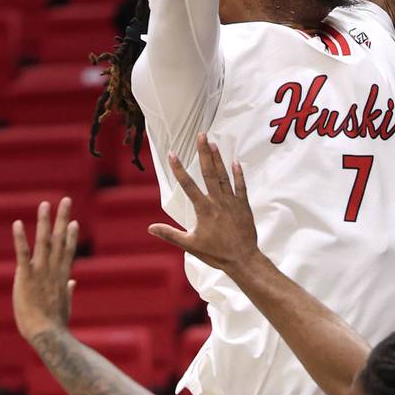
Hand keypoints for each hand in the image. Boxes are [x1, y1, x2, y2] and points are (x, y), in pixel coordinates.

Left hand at [12, 198, 78, 341]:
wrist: (47, 334)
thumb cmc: (55, 324)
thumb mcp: (65, 305)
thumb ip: (69, 290)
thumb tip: (72, 284)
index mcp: (62, 276)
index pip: (68, 250)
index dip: (71, 235)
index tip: (73, 222)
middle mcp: (53, 269)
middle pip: (60, 238)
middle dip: (63, 218)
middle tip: (66, 200)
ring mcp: (40, 271)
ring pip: (44, 241)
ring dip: (44, 221)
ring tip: (44, 204)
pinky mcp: (25, 276)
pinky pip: (22, 253)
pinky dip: (20, 238)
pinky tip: (16, 224)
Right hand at [148, 135, 257, 274]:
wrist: (243, 259)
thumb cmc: (215, 254)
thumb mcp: (190, 245)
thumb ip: (170, 234)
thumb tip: (150, 227)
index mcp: (203, 209)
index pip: (188, 185)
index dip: (179, 168)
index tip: (172, 153)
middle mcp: (218, 201)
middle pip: (208, 172)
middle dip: (203, 153)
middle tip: (201, 135)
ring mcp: (232, 202)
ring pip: (223, 176)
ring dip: (218, 159)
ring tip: (213, 143)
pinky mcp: (244, 206)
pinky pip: (241, 187)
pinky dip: (238, 174)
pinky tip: (235, 162)